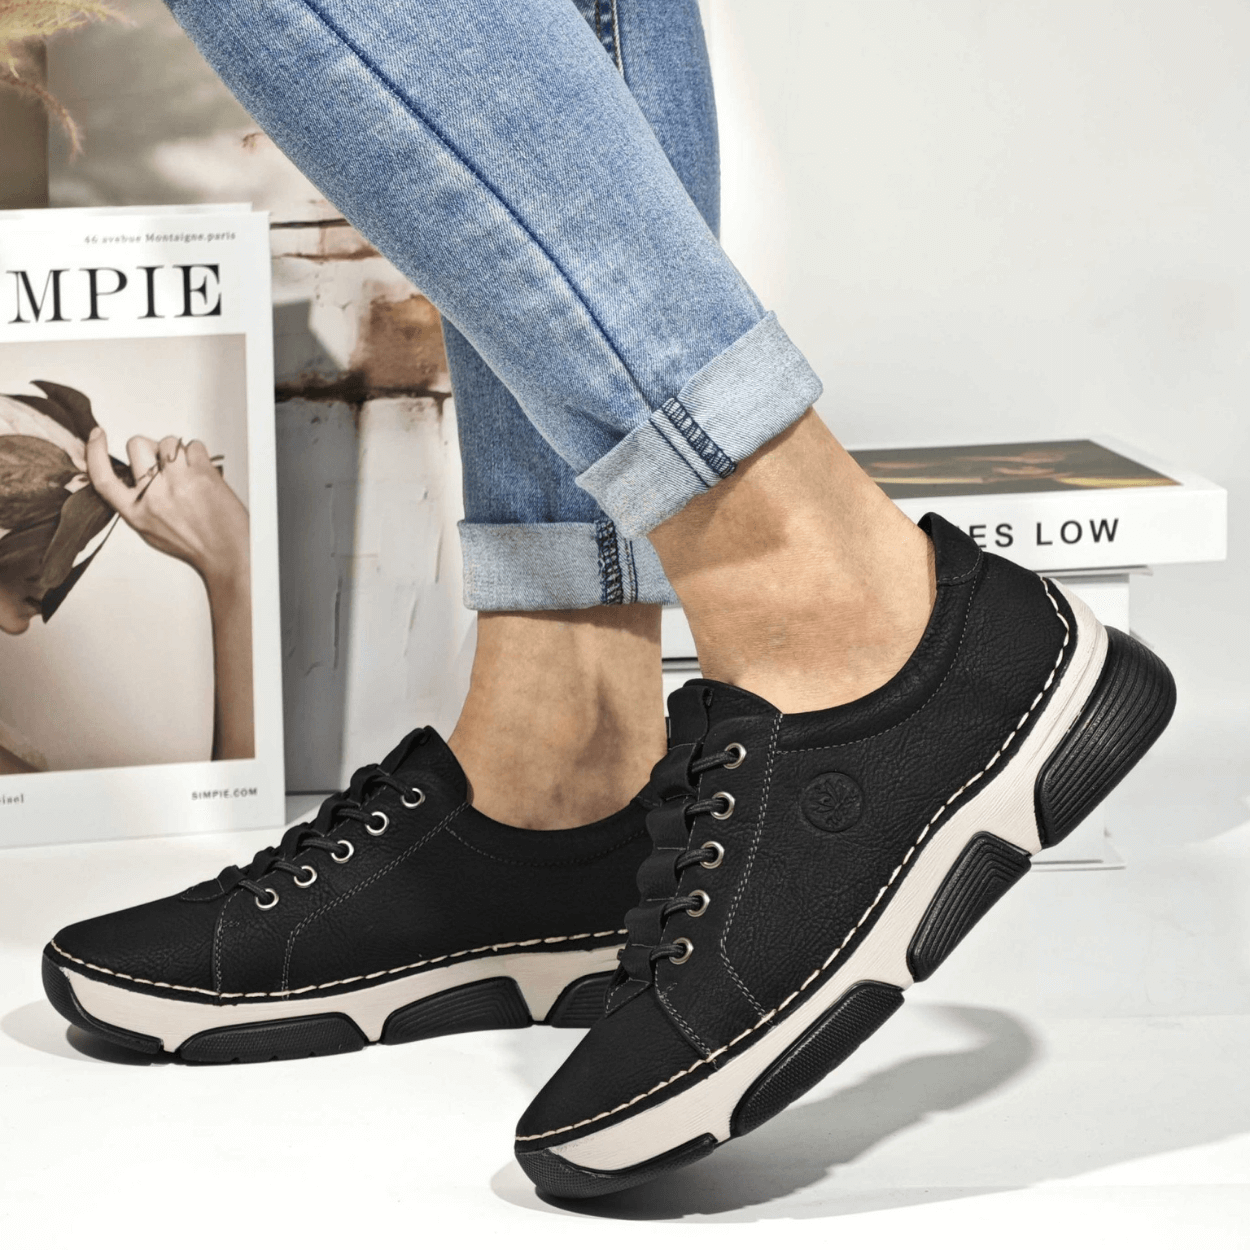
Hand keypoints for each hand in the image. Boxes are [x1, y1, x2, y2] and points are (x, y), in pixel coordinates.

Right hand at [86, 428, 249, 588]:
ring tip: (188, 470)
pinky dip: (198, 454)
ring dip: (178, 450)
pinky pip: (194, 445)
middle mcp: (153, 497)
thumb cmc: (193, 542)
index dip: (95, 452)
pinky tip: (203, 472)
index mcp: (136, 513)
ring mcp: (178, 483)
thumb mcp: (151, 529)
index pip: (104, 478)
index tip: (97, 435)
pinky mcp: (202, 475)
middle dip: (150, 446)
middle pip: (137, 445)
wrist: (227, 552)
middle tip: (164, 461)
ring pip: (167, 441)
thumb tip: (132, 474)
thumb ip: (138, 502)